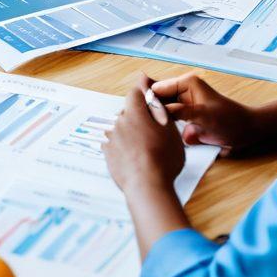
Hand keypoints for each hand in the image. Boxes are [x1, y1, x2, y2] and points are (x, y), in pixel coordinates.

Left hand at [104, 73, 185, 193]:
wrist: (147, 187)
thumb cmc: (162, 159)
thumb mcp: (169, 129)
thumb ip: (158, 106)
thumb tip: (148, 89)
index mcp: (134, 113)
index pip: (135, 92)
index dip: (144, 95)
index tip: (150, 101)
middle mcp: (119, 122)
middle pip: (128, 111)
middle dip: (139, 118)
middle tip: (153, 134)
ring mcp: (111, 138)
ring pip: (122, 128)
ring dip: (131, 133)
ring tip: (146, 149)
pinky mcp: (107, 152)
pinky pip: (115, 142)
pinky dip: (124, 146)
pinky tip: (136, 157)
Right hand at [151, 73, 256, 155]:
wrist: (246, 132)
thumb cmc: (229, 120)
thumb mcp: (204, 115)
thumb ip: (180, 111)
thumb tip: (157, 110)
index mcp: (186, 83)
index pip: (157, 88)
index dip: (148, 101)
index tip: (141, 116)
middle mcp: (182, 93)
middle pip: (157, 100)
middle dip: (151, 112)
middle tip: (143, 127)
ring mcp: (183, 107)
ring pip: (162, 113)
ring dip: (157, 122)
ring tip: (151, 133)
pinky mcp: (186, 120)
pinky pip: (170, 124)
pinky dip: (165, 130)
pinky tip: (162, 138)